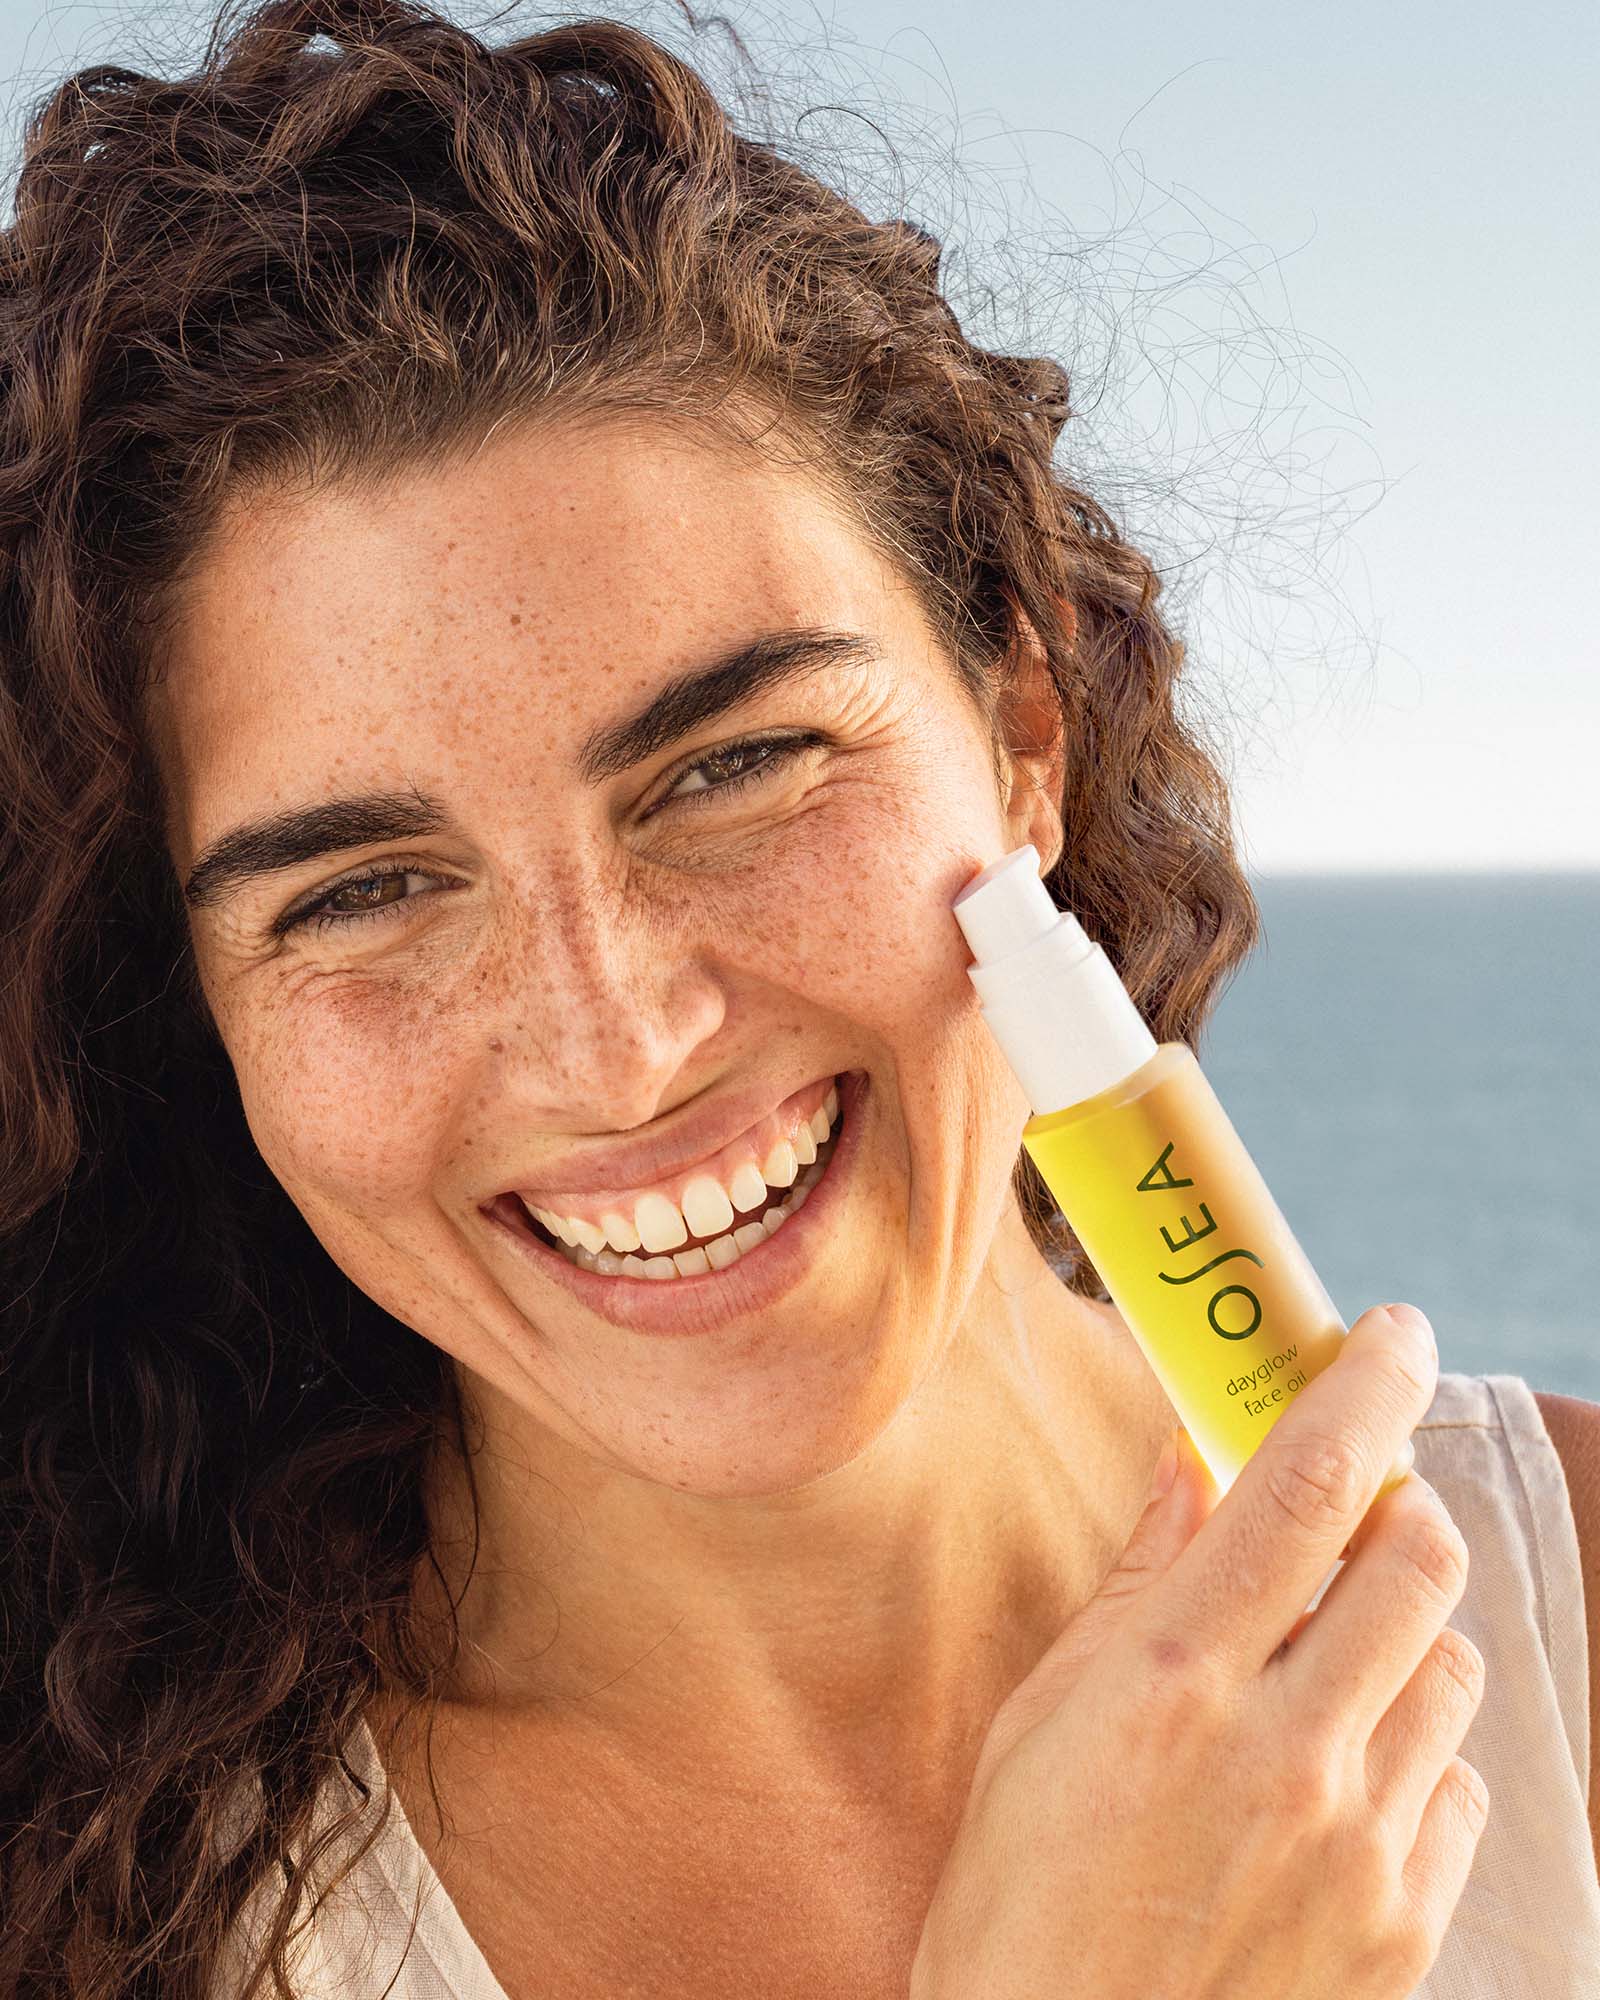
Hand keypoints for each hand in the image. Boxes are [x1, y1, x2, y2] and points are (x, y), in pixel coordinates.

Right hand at [910, 1302, 1485, 1999]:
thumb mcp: (1042, 1720)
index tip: (1392, 1332)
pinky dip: (1413, 1752)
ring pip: (1454, 1665)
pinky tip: (1339, 1780)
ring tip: (1328, 1667)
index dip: (1363, 1385)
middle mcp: (1285, 1750)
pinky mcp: (1404, 1924)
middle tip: (1358, 1513)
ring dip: (1404, 1634)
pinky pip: (1456, 1785)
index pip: (1305, 1485)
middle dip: (1402, 1506)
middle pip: (1420, 1560)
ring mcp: (1359, 1845)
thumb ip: (1134, 1585)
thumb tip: (1191, 1469)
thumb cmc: (1021, 1897)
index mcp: (1174, 1679)